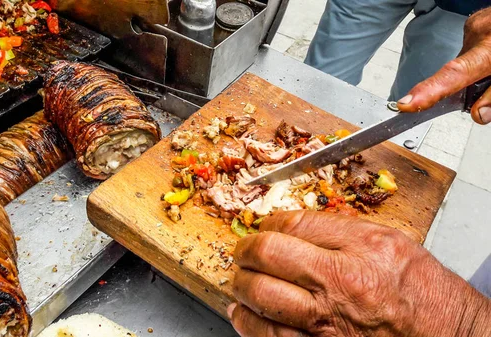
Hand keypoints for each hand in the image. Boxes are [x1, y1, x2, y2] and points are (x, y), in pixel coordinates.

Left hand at [228, 210, 490, 336]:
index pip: (293, 224)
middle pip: (268, 254)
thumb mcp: (393, 244)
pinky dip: (249, 323)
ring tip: (240, 281)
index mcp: (363, 247)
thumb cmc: (427, 296)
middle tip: (243, 253)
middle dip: (246, 251)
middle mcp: (343, 281)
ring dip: (241, 286)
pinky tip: (244, 314)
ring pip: (261, 296)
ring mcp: (330, 321)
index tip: (263, 227)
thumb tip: (294, 226)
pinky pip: (270, 336)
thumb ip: (342, 231)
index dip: (268, 222)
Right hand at [397, 7, 490, 124]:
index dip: (429, 92)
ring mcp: (475, 25)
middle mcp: (478, 34)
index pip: (454, 75)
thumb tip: (479, 115)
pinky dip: (482, 56)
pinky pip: (473, 47)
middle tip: (490, 88)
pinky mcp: (476, 22)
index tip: (408, 105)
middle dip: (472, 83)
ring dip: (479, 69)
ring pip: (468, 60)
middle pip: (461, 71)